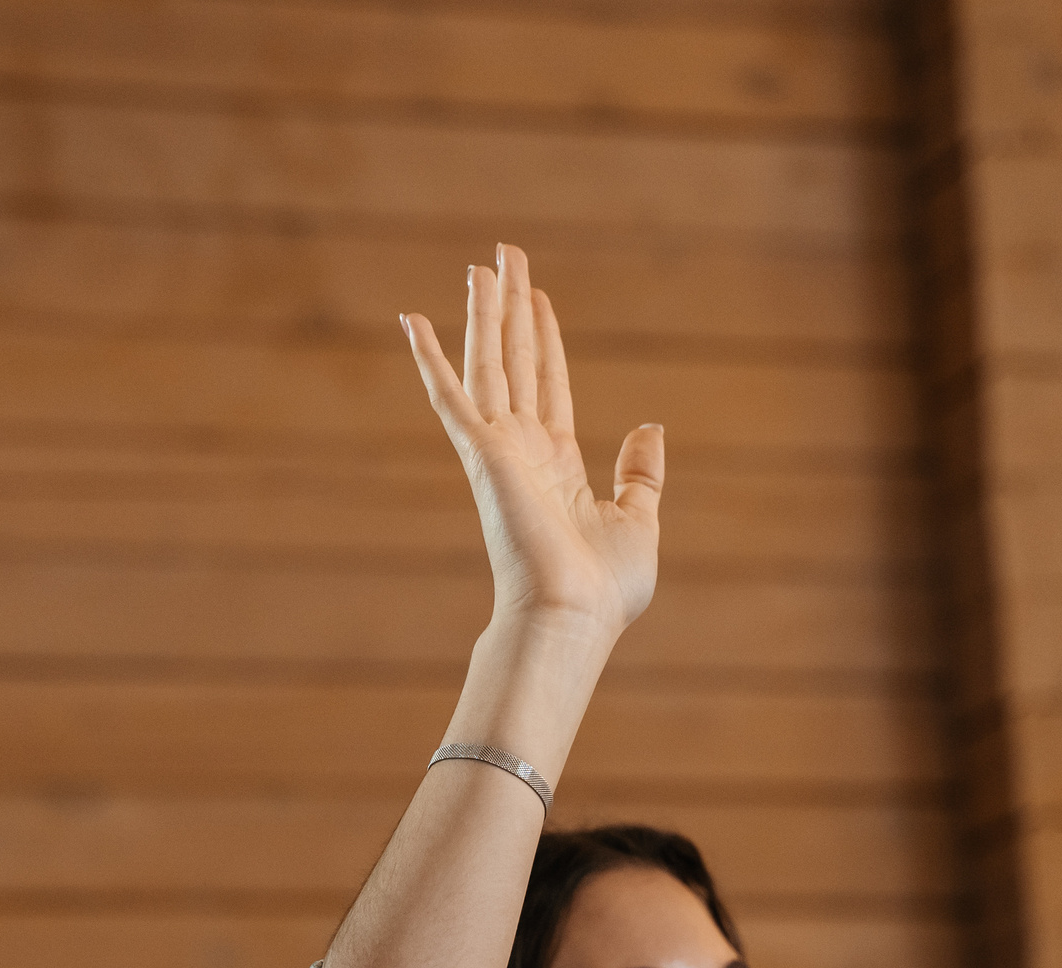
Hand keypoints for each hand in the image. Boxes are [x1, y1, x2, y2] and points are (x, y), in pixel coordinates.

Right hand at [402, 244, 660, 637]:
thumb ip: (641, 473)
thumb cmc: (603, 591)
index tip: (539, 296)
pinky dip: (430, 357)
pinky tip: (412, 320)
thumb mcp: (639, 520)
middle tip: (506, 254)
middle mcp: (524, 450)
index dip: (544, 338)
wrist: (571, 618)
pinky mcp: (481, 455)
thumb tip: (649, 426)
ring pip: (488, 364)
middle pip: (516, 360)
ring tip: (480, 264)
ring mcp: (499, 450)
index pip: (549, 384)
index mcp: (558, 465)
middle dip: (513, 307)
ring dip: (484, 313)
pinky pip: (450, 396)